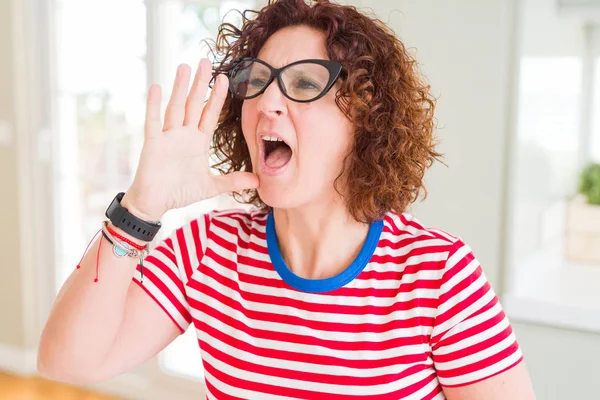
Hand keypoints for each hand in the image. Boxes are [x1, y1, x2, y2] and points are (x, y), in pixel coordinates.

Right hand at [121, 59, 258, 219]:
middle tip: (205, 61)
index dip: (217, 97)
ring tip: (184, 67)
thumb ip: (232, 181)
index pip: (210, 114)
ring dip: (180, 88)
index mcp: (198, 142)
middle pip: (194, 104)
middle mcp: (183, 135)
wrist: (155, 203)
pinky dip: (153, 105)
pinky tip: (156, 87)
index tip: (225, 78)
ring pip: (175, 108)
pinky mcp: (153, 144)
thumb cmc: (180, 191)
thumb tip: (258, 181)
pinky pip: (153, 122)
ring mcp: (168, 137)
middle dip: (200, 84)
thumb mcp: (211, 186)